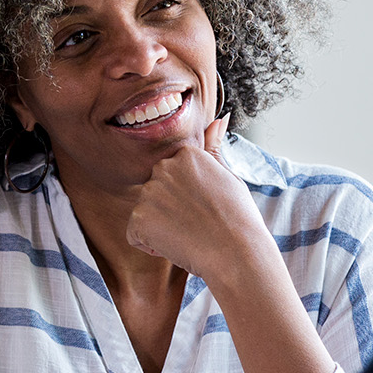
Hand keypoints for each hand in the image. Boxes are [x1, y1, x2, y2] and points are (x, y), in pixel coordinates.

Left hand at [127, 117, 270, 278]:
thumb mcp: (229, 176)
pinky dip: (150, 245)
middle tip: (198, 222)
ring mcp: (149, 192)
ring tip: (189, 234)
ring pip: (145, 214)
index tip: (204, 207)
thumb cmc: (238, 218)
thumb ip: (214, 149)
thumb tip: (220, 119)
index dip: (186, 198)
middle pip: (155, 193)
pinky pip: (135, 235)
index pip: (171, 177)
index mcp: (186, 154)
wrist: (237, 253)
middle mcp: (164, 167)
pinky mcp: (139, 218)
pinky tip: (176, 245)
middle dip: (169, 210)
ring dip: (160, 228)